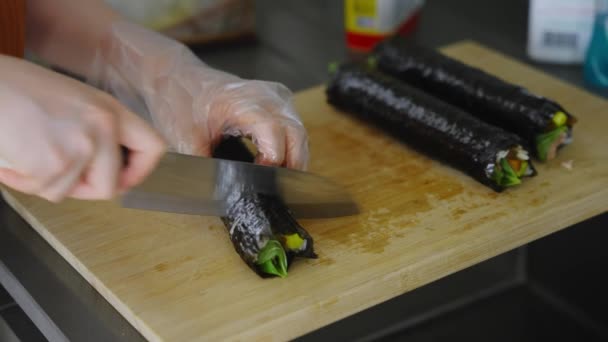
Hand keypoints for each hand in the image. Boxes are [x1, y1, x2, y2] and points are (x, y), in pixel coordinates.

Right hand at [0, 55, 165, 201]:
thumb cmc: (17, 88)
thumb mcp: (74, 100)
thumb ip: (98, 129)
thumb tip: (109, 164)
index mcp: (110, 110)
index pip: (153, 147)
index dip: (140, 171)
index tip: (125, 178)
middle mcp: (102, 128)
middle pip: (110, 186)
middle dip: (84, 188)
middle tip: (61, 174)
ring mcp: (79, 147)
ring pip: (70, 192)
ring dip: (46, 181)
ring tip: (29, 152)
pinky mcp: (53, 164)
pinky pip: (44, 191)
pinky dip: (24, 181)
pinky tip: (14, 158)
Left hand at [93, 22, 308, 169]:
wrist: (177, 76)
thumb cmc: (181, 102)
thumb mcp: (187, 139)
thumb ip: (209, 167)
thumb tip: (224, 193)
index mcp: (244, 101)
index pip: (275, 134)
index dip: (273, 162)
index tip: (259, 182)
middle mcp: (268, 95)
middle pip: (296, 135)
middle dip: (291, 165)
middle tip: (276, 190)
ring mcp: (276, 96)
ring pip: (299, 133)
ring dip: (292, 158)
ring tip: (273, 179)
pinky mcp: (278, 101)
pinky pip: (293, 128)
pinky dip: (289, 148)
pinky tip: (274, 163)